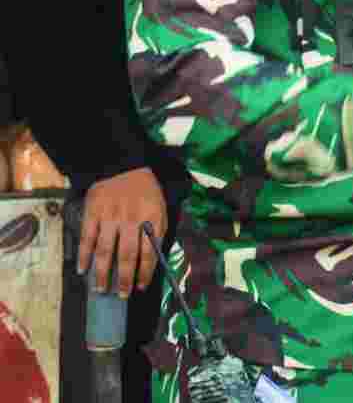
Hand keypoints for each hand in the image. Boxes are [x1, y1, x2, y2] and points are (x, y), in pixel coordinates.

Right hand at [77, 167, 166, 296]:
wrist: (122, 166)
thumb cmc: (145, 191)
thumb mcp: (160, 207)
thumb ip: (157, 231)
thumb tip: (154, 259)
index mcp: (151, 218)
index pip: (150, 251)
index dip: (145, 272)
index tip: (141, 287)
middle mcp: (130, 219)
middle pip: (126, 255)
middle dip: (124, 278)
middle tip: (121, 295)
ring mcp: (109, 216)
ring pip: (105, 250)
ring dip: (102, 272)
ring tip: (101, 288)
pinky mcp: (92, 213)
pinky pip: (87, 238)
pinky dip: (84, 255)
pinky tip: (82, 270)